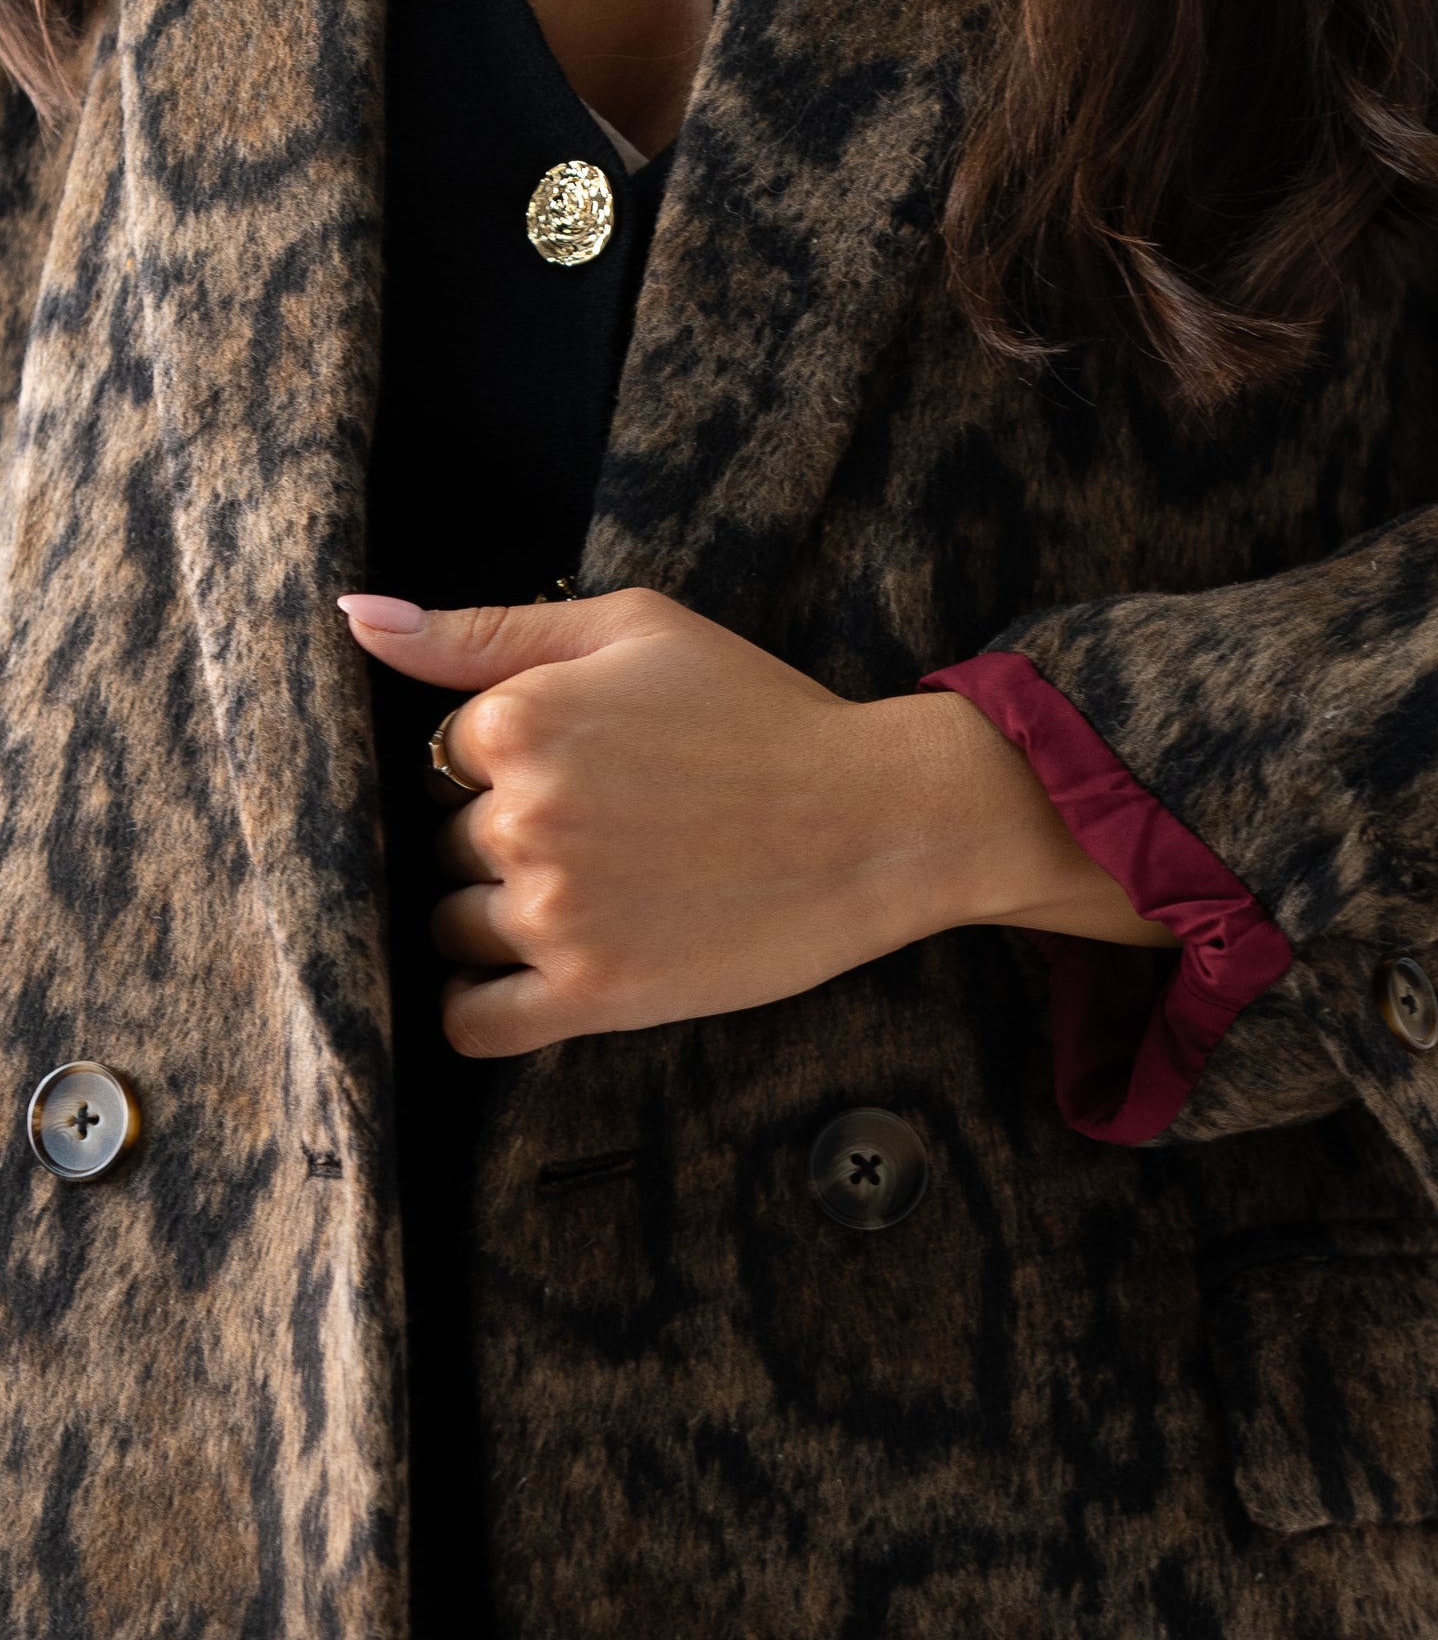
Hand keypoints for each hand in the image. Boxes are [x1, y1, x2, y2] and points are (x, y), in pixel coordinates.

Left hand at [340, 588, 1175, 1056]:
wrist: (880, 818)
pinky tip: (526, 983)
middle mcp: (518, 817)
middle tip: (603, 840)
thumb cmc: (763, 712)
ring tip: (591, 901)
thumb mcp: (633, 627)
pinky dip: (481, 1009)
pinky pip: (470, 1023)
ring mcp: (551, 912)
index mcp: (516, 719)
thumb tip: (354, 616)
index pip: (440, 761)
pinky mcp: (590, 995)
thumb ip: (483, 628)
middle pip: (442, 848)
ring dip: (497, 924)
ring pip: (449, 932)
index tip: (580, 778)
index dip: (503, 770)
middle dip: (502, 846)